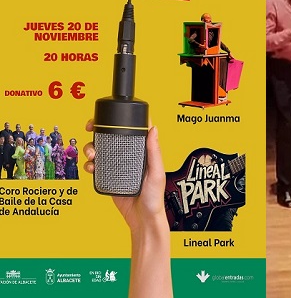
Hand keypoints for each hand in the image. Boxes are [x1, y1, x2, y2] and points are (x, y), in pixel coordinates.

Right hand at [82, 119, 166, 237]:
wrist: (141, 219)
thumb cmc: (154, 197)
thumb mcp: (156, 173)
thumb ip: (154, 152)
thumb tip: (154, 129)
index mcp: (142, 153)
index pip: (132, 131)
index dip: (121, 120)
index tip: (110, 115)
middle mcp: (129, 157)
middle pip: (111, 137)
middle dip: (98, 132)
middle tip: (91, 131)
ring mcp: (118, 166)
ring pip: (100, 150)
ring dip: (91, 147)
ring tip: (91, 154)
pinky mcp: (108, 177)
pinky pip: (96, 166)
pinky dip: (89, 164)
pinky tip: (90, 166)